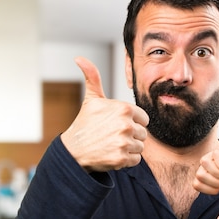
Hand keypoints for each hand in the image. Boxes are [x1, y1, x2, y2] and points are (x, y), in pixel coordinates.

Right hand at [61, 57, 148, 171]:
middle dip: (131, 136)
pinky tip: (113, 154)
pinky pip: (136, 160)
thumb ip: (93, 77)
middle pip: (143, 133)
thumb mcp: (92, 99)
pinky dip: (126, 160)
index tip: (117, 124)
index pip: (144, 118)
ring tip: (112, 144)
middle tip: (113, 136)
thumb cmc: (86, 123)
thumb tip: (79, 58)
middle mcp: (126, 124)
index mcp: (124, 108)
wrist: (74, 151)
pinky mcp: (122, 159)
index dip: (132, 122)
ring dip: (129, 148)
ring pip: (140, 147)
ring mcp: (124, 142)